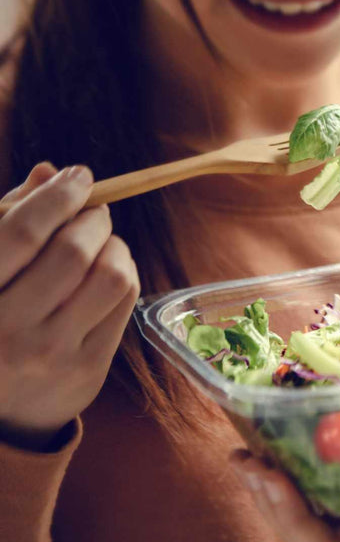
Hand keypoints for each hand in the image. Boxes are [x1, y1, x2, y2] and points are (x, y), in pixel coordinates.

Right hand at [0, 163, 139, 449]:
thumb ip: (8, 220)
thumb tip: (49, 173)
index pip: (21, 232)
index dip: (57, 196)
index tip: (78, 176)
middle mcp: (7, 328)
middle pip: (72, 252)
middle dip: (92, 219)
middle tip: (94, 210)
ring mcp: (51, 353)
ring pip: (110, 277)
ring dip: (115, 246)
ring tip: (102, 242)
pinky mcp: (88, 369)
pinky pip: (125, 303)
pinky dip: (126, 273)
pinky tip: (110, 270)